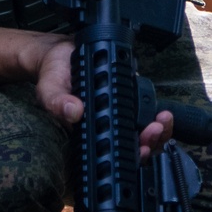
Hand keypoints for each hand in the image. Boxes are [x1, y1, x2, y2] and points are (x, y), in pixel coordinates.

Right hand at [33, 38, 172, 157]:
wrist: (60, 53)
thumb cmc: (52, 76)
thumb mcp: (49, 89)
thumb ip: (57, 102)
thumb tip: (74, 112)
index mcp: (87, 136)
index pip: (112, 157)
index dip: (130, 158)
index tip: (142, 149)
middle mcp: (105, 130)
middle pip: (133, 149)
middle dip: (151, 144)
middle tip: (155, 130)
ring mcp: (118, 117)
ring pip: (143, 135)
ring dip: (158, 132)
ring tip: (163, 120)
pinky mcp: (126, 100)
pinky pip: (145, 114)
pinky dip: (155, 115)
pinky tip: (162, 112)